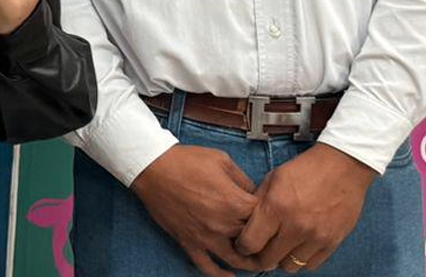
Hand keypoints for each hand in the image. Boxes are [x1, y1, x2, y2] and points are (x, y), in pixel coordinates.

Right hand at [130, 145, 262, 276]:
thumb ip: (243, 179)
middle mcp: (223, 224)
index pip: (265, 217)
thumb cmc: (186, 160)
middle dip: (265, 237)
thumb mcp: (222, 160)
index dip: (271, 214)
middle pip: (255, 239)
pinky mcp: (189, 242)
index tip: (271, 211)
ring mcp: (206, 237)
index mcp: (235, 202)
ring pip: (236, 260)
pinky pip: (206, 266)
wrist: (153, 167)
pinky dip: (220, 275)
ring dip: (252, 262)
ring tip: (262, 261)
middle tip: (272, 236)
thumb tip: (254, 193)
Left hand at [236, 143, 375, 271]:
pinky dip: (302, 259)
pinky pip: (311, 265)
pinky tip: (299, 246)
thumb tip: (245, 224)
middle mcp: (296, 226)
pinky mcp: (332, 242)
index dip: (242, 246)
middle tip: (260, 248)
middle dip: (259, 256)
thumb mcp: (273, 178)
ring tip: (281, 246)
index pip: (250, 243)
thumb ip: (258, 203)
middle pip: (268, 260)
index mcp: (276, 206)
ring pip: (289, 266)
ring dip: (281, 259)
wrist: (343, 166)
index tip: (243, 244)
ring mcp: (316, 237)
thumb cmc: (305, 169)